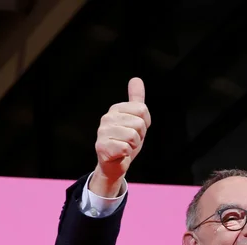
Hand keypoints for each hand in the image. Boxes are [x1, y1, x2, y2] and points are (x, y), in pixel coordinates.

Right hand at [90, 77, 150, 196]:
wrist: (114, 163)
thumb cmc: (126, 140)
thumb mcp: (135, 118)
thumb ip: (136, 99)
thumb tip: (136, 79)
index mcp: (116, 109)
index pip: (142, 110)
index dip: (144, 123)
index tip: (135, 129)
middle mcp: (107, 118)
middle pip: (139, 123)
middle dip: (139, 135)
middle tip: (129, 141)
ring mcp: (102, 132)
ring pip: (133, 136)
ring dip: (133, 145)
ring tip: (125, 146)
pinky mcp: (101, 147)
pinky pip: (126, 148)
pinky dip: (127, 154)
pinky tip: (119, 154)